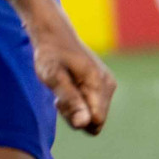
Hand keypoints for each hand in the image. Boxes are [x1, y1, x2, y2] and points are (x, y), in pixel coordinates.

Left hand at [29, 17, 115, 134]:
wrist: (54, 34)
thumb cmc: (50, 54)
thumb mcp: (53, 77)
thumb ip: (70, 100)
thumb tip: (84, 124)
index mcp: (99, 84)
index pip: (95, 122)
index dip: (76, 118)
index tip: (60, 101)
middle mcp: (109, 85)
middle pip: (95, 120)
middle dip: (75, 113)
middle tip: (59, 94)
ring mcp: (108, 84)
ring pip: (93, 114)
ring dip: (76, 107)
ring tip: (63, 87)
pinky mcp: (104, 84)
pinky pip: (93, 105)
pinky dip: (79, 100)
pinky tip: (69, 85)